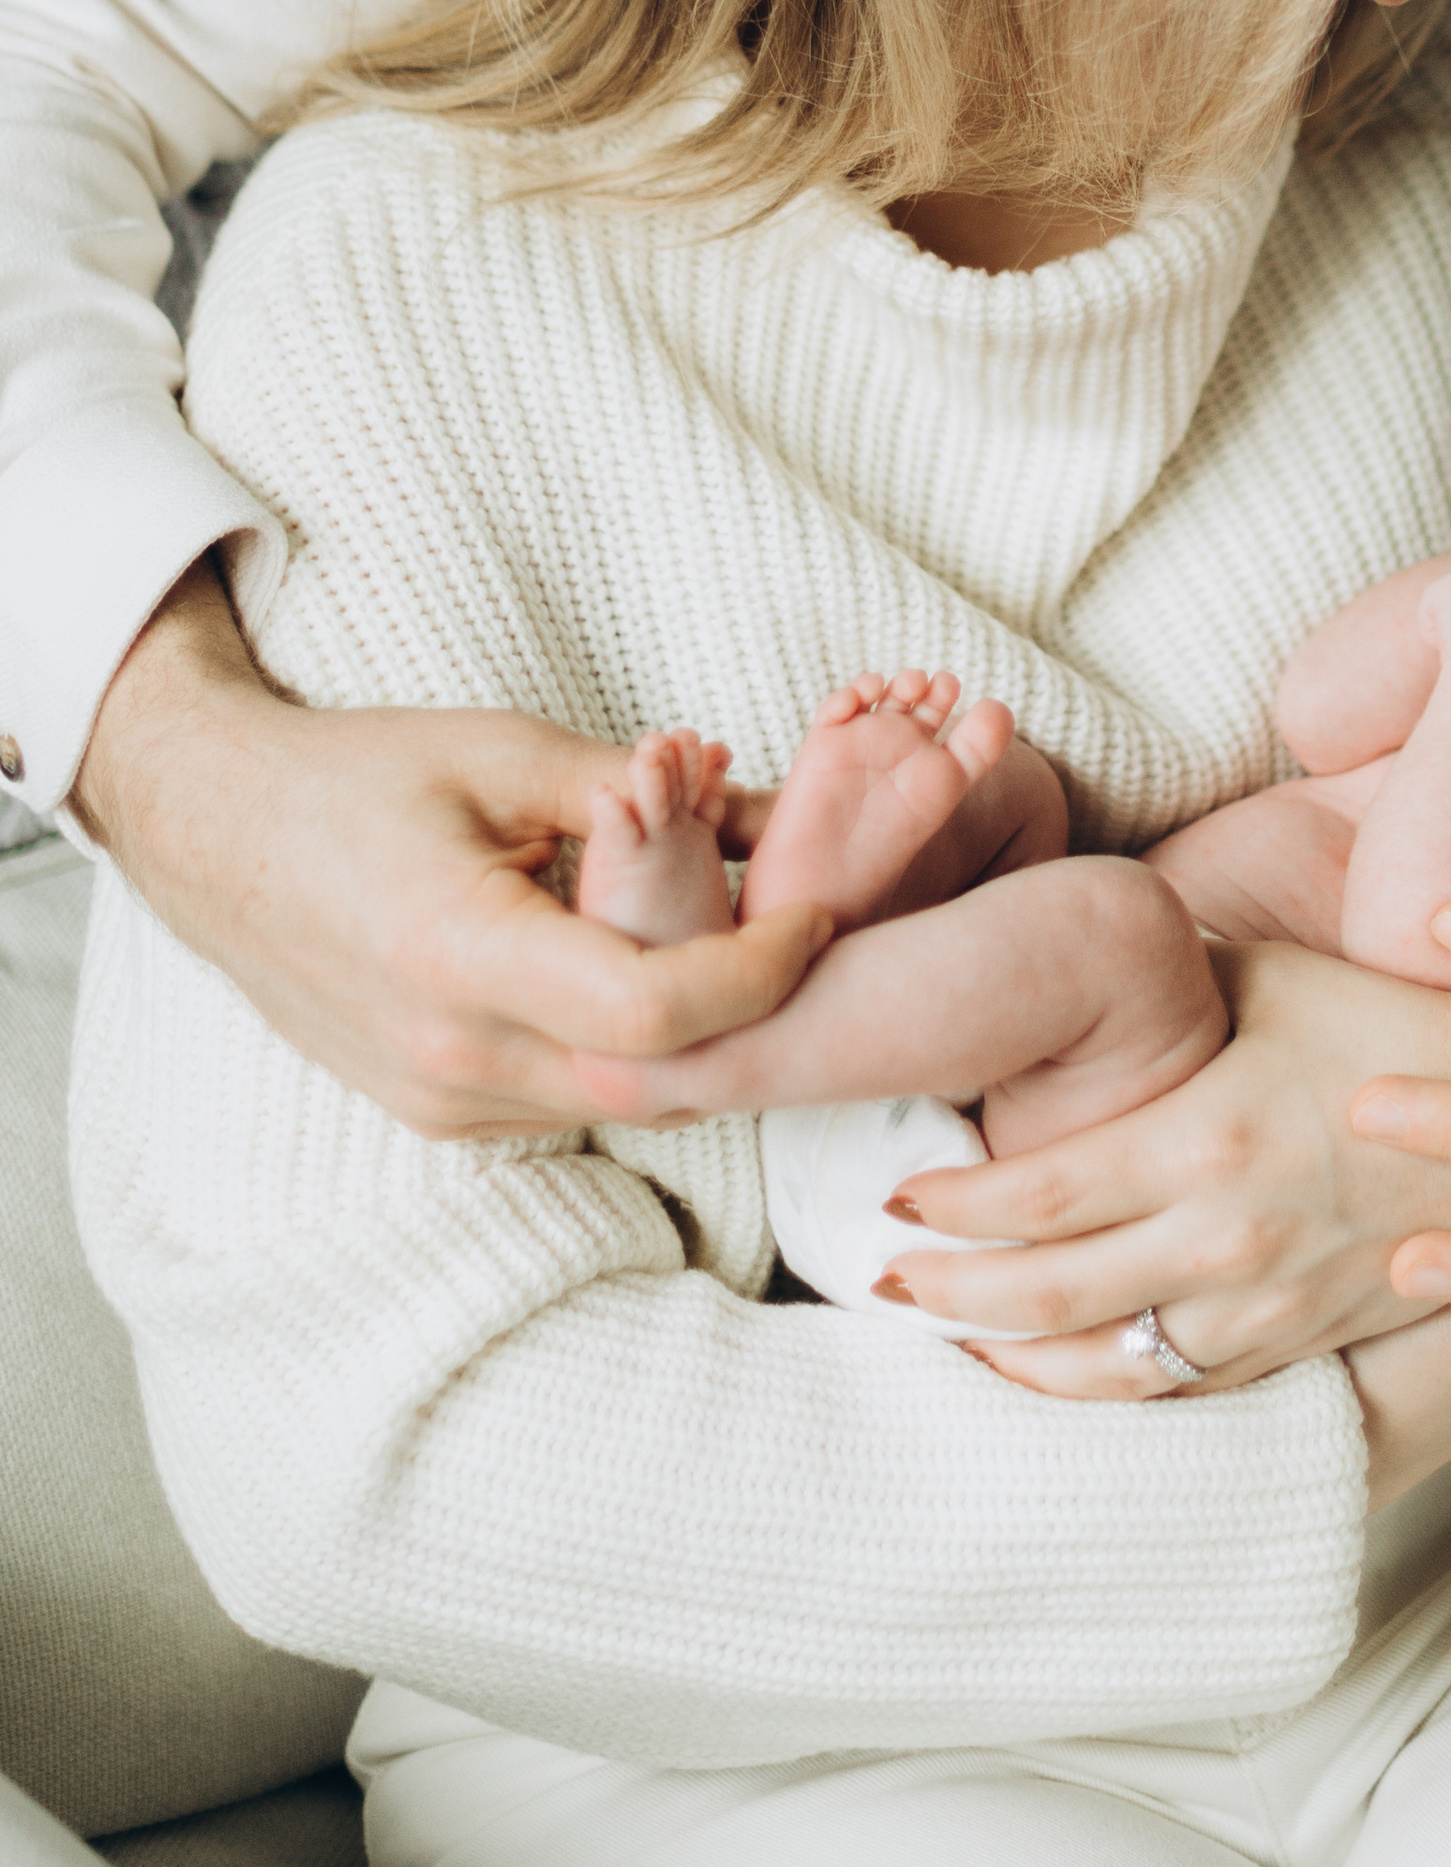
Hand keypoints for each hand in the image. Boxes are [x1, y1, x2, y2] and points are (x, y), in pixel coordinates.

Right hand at [70, 560, 828, 1138]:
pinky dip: (635, 1058)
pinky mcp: (435, 1112)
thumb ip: (642, 791)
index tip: (818, 917)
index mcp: (463, 958)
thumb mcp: (505, 754)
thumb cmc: (357, 776)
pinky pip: (571, 1104)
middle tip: (811, 946)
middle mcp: (449, 1057)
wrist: (216, 834)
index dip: (761, 974)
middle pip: (657, 1086)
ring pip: (621, 1108)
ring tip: (749, 956)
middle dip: (754, 1025)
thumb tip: (770, 805)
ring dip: (701, 1048)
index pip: (656, 1016)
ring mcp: (437, 1101)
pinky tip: (661, 982)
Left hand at [876, 937, 1450, 1398]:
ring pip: (1101, 1368)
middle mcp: (1225, 1238)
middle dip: (947, 1292)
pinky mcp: (1296, 1345)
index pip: (1040, 1195)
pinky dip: (1097, 1393)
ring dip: (1005, 1360)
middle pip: (1046, 1295)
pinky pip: (1175, 1389)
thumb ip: (1162, 988)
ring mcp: (1262, 1307)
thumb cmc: (1390, 1027)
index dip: (952, 1207)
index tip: (891, 1193)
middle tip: (878, 1276)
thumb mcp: (1269, 979)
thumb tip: (1068, 965)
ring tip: (942, 1334)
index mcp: (1207, 1136)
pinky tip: (1050, 1377)